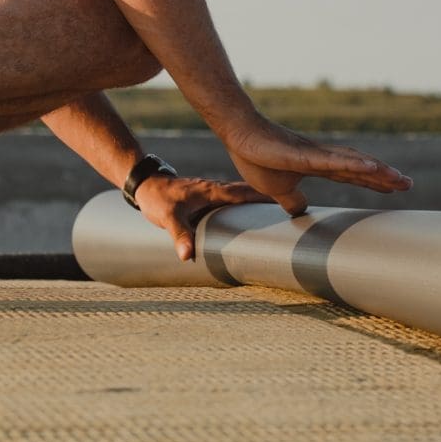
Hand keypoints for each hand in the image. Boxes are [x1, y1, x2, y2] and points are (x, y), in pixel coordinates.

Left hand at [135, 173, 276, 262]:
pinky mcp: (208, 197)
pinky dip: (246, 203)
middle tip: (295, 207)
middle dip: (271, 199)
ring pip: (243, 195)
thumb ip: (180, 235)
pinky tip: (251, 214)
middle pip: (250, 193)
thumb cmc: (157, 199)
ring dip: (259, 200)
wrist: (145, 185)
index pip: (246, 193)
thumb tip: (188, 256)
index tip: (288, 200)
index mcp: (213, 191)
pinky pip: (233, 199)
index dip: (266, 197)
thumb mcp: (168, 217)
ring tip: (280, 212)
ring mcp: (213, 192)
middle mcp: (217, 189)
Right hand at [218, 116, 412, 215]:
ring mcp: (315, 154)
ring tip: (398, 178)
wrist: (240, 135)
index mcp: (319, 166)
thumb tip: (300, 211)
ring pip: (353, 163)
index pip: (353, 174)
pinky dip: (354, 163)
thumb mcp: (277, 189)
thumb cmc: (257, 157)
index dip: (374, 181)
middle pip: (360, 167)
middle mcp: (323, 157)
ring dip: (376, 170)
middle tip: (408, 184)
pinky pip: (333, 161)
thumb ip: (292, 200)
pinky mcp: (304, 154)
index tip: (396, 187)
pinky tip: (372, 166)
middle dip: (384, 176)